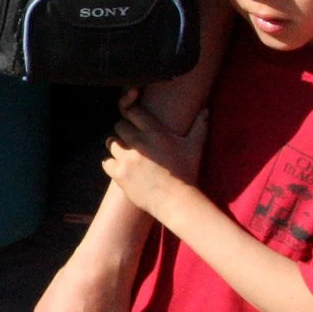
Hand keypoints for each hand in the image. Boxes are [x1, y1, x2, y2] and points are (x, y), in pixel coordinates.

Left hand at [102, 97, 208, 220]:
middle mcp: (139, 144)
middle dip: (125, 131)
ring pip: (111, 142)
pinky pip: (106, 161)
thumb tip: (206, 109)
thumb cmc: (186, 173)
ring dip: (118, 147)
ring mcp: (127, 159)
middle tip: (133, 139)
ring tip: (128, 154)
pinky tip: (122, 167)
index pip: (132, 111)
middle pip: (119, 125)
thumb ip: (200, 126)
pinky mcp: (119, 174)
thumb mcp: (195, 148)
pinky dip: (112, 164)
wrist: (176, 202)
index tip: (135, 120)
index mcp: (155, 133)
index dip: (132, 113)